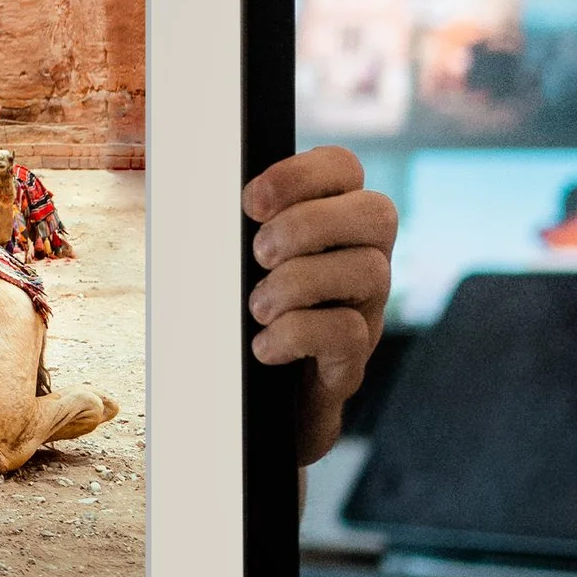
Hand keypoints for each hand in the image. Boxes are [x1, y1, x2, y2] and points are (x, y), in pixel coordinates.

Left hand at [242, 146, 396, 471]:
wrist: (249, 407)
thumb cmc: (237, 317)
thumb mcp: (233, 262)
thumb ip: (232, 225)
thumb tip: (200, 193)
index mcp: (332, 223)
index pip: (345, 169)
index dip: (303, 174)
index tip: (252, 202)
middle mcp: (363, 259)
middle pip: (377, 213)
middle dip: (309, 225)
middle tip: (258, 254)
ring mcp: (366, 310)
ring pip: (368, 271)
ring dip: (298, 282)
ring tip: (257, 306)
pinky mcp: (353, 360)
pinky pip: (349, 333)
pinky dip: (297, 334)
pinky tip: (264, 346)